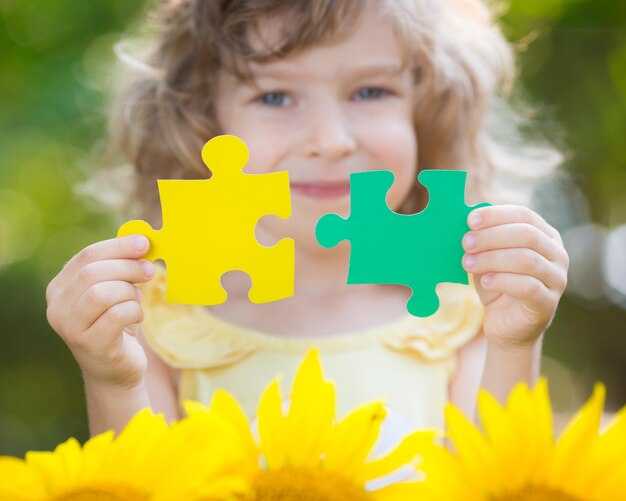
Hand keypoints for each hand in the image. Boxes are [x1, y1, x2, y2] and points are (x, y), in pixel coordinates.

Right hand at [46, 235, 154, 388]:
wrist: (115, 369)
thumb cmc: (116, 323)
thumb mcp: (115, 290)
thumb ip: (121, 267)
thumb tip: (141, 241)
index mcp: (60, 287)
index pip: (87, 255)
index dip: (118, 246)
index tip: (144, 243)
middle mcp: (56, 306)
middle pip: (93, 272)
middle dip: (128, 267)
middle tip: (149, 271)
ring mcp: (69, 328)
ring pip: (102, 293)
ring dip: (130, 292)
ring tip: (137, 300)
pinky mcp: (89, 344)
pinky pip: (117, 315)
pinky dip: (134, 311)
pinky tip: (136, 317)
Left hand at [461, 205, 568, 348]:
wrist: (506, 323)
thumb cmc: (497, 283)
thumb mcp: (487, 257)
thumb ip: (482, 240)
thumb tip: (467, 222)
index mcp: (545, 235)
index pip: (524, 216)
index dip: (497, 215)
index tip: (470, 220)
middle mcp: (557, 254)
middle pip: (527, 235)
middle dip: (492, 237)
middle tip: (466, 243)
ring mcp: (557, 279)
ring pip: (527, 260)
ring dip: (492, 259)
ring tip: (468, 263)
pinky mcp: (548, 302)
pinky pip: (528, 287)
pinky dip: (502, 281)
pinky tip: (485, 281)